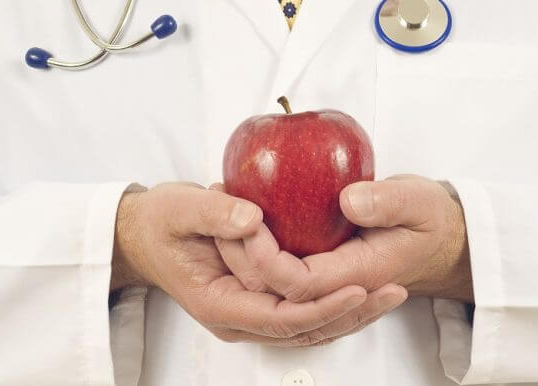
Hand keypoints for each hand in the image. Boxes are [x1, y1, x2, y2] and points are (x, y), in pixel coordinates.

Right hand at [111, 182, 405, 346]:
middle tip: (393, 292)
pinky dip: (334, 303)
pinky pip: (303, 312)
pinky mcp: (260, 300)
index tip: (358, 287)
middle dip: (350, 314)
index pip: (281, 316)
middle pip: (304, 329)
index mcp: (220, 302)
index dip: (322, 305)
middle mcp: (238, 317)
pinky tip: (363, 288)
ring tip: (391, 295)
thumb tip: (251, 219)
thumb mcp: (180, 208)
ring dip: (351, 314)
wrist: (144, 235)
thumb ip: (214, 212)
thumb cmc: (160, 223)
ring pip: (309, 327)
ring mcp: (250, 313)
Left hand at [218, 175, 472, 304]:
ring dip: (241, 255)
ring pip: (272, 285)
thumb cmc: (432, 220)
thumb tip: (349, 199)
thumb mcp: (418, 200)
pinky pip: (282, 271)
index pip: (298, 283)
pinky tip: (242, 219)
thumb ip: (387, 202)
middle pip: (274, 290)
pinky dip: (256, 250)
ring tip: (220, 212)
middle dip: (240, 256)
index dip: (266, 259)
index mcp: (358, 273)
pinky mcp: (322, 268)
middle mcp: (337, 285)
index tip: (250, 221)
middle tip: (221, 209)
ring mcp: (328, 281)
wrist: (443, 240)